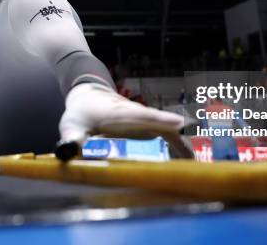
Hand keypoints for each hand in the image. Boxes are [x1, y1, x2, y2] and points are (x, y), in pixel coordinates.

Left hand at [57, 83, 189, 158]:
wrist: (91, 97)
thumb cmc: (81, 113)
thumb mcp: (71, 126)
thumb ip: (71, 139)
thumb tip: (68, 152)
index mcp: (118, 114)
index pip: (139, 116)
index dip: (158, 121)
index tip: (177, 124)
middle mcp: (137, 116)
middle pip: (162, 126)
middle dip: (178, 140)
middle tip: (193, 158)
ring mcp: (147, 122)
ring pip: (170, 133)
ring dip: (183, 148)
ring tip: (197, 168)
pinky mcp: (151, 128)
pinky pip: (169, 139)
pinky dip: (180, 150)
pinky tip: (190, 165)